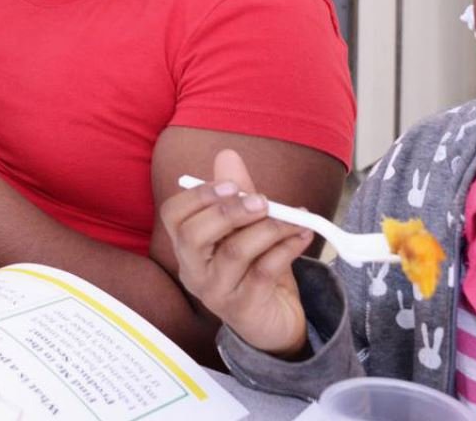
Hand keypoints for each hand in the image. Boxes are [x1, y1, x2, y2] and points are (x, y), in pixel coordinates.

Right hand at [160, 149, 313, 356]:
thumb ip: (238, 194)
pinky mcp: (244, 309)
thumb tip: (227, 155)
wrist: (275, 320)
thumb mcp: (247, 227)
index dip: (198, 196)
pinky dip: (286, 248)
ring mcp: (216, 293)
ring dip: (269, 228)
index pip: (173, 216)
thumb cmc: (255, 268)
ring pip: (235, 252)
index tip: (232, 184)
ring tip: (295, 218)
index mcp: (187, 247)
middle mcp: (193, 271)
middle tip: (263, 201)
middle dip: (229, 212)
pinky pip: (264, 272)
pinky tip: (302, 236)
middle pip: (193, 235)